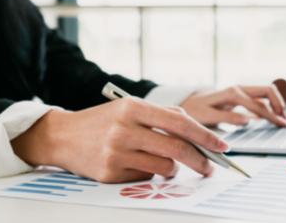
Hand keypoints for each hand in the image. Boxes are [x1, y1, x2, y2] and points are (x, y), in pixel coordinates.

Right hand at [11, 97, 228, 183]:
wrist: (63, 136)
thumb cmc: (103, 120)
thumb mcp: (131, 107)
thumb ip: (164, 115)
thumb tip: (197, 132)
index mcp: (134, 107)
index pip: (181, 122)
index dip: (206, 136)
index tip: (222, 145)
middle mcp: (125, 128)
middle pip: (177, 148)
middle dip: (201, 160)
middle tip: (210, 167)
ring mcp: (116, 152)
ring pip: (165, 167)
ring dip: (173, 168)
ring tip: (162, 161)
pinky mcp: (109, 173)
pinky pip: (146, 178)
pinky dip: (150, 174)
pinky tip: (136, 165)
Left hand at [181, 85, 285, 126]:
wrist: (189, 101)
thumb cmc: (197, 109)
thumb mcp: (208, 115)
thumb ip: (227, 118)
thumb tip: (247, 120)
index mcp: (233, 94)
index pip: (259, 105)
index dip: (272, 115)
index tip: (282, 124)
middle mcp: (239, 89)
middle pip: (268, 90)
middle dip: (280, 104)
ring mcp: (241, 90)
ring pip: (266, 92)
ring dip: (277, 103)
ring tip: (284, 118)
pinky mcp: (241, 95)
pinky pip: (260, 97)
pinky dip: (269, 105)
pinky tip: (274, 115)